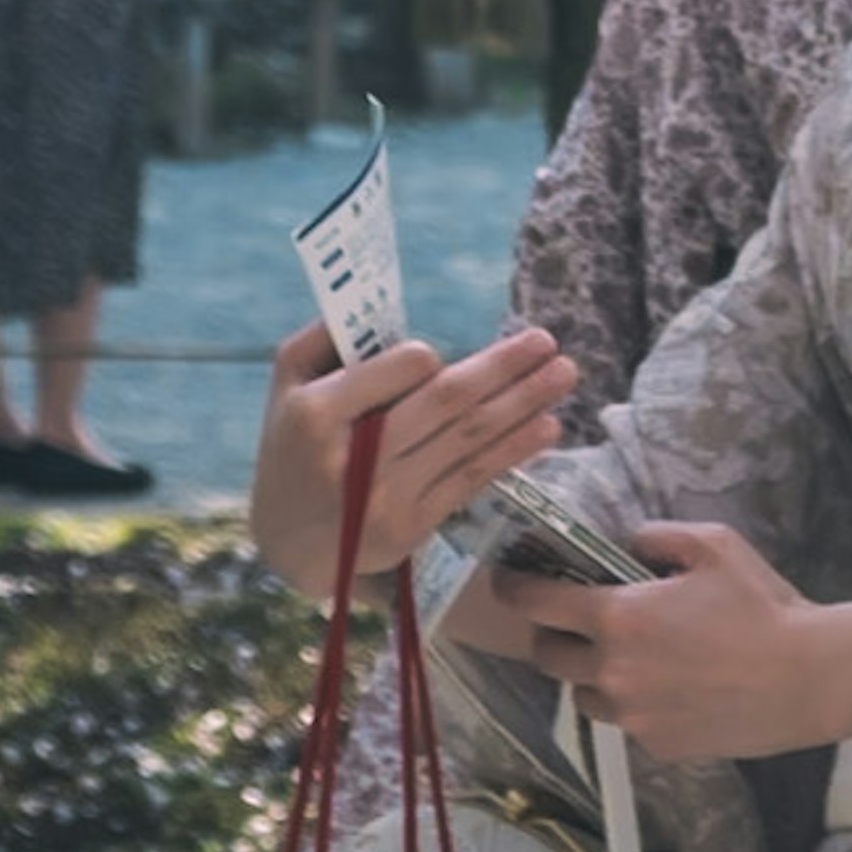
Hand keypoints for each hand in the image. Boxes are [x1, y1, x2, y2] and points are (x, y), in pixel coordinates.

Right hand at [244, 315, 571, 601]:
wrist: (286, 543)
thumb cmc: (291, 445)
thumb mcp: (287, 384)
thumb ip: (326, 338)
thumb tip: (380, 308)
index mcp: (317, 414)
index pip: (393, 373)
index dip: (428, 359)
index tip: (442, 353)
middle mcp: (354, 460)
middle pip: (445, 404)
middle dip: (503, 369)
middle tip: (547, 341)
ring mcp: (387, 499)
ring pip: (468, 441)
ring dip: (524, 404)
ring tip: (565, 374)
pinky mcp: (412, 527)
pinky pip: (472, 478)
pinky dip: (513, 451)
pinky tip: (547, 426)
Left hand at [459, 519, 851, 767]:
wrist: (808, 677)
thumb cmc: (761, 605)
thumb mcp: (713, 545)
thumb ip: (657, 538)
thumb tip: (628, 547)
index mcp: (619, 617)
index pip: (540, 604)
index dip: (515, 590)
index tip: (505, 583)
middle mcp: (613, 671)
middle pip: (548, 658)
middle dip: (551, 636)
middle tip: (573, 622)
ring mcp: (633, 716)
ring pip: (584, 696)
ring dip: (592, 675)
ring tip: (628, 659)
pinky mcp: (658, 746)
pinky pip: (627, 723)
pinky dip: (636, 704)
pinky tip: (672, 688)